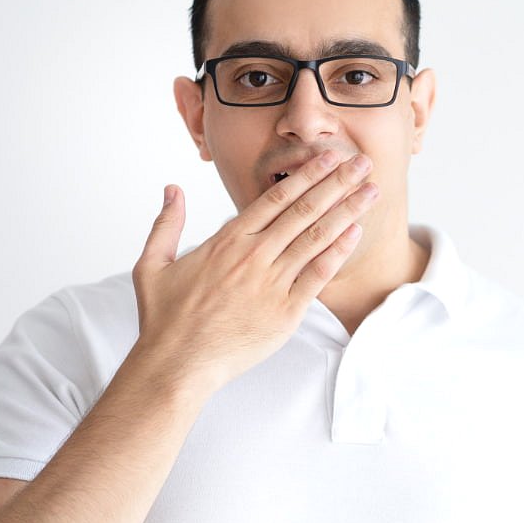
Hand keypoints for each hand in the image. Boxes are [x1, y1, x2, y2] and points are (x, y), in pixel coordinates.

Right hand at [131, 149, 380, 394]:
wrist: (176, 364)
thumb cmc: (164, 319)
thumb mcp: (153, 264)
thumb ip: (166, 224)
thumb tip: (172, 189)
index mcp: (227, 241)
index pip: (275, 198)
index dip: (306, 175)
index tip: (328, 158)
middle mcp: (253, 256)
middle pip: (303, 210)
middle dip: (336, 183)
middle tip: (362, 164)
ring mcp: (271, 283)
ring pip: (316, 238)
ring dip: (346, 211)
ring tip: (370, 191)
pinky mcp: (285, 312)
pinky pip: (317, 276)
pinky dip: (338, 252)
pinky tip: (355, 233)